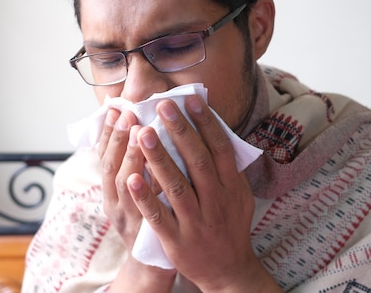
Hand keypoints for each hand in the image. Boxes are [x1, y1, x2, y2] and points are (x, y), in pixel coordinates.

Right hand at [99, 109, 176, 291]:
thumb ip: (137, 162)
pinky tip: (157, 170)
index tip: (116, 107)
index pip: (104, 156)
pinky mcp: (152, 232)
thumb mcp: (135, 191)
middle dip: (119, 139)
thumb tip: (140, 125)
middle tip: (129, 113)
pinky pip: (151, 208)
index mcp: (111, 191)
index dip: (109, 132)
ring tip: (141, 133)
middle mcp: (116, 204)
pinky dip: (151, 190)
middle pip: (111, 168)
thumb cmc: (146, 219)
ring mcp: (132, 219)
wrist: (151, 265)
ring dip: (131, 158)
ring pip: (126, 186)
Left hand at [126, 95, 282, 292]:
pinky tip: (131, 178)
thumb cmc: (230, 225)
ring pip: (176, 187)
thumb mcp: (239, 195)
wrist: (228, 271)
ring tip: (142, 133)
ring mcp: (196, 222)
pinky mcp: (177, 241)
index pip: (220, 149)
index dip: (206, 123)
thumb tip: (217, 131)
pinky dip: (146, 198)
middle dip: (180, 132)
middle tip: (163, 106)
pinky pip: (160, 217)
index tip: (191, 100)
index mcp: (231, 188)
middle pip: (198, 162)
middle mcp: (216, 202)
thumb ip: (229, 167)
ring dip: (159, 159)